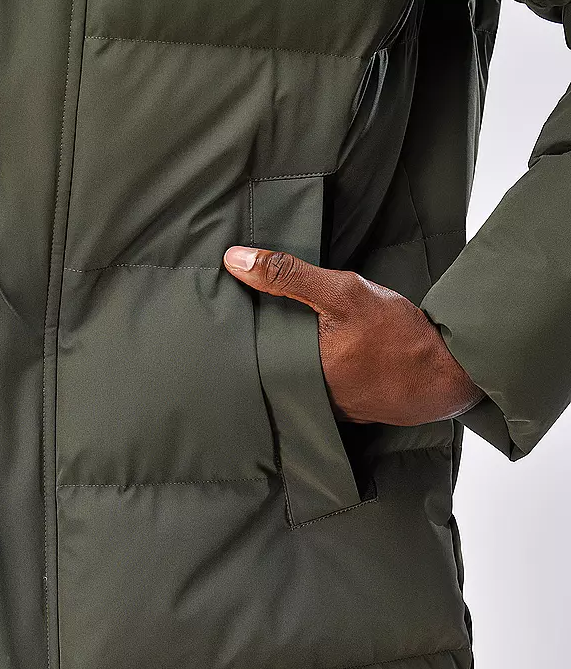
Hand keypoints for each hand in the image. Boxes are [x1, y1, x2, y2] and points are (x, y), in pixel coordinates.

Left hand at [223, 246, 483, 425]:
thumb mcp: (344, 293)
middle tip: (242, 315)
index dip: (234, 329)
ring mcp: (322, 406)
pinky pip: (315, 385)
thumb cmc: (397, 337)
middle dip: (256, 341)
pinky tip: (317, 348)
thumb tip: (234, 259)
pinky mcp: (343, 409)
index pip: (246, 350)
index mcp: (292, 371)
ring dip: (284, 355)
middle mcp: (302, 395)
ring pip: (289, 375)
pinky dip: (312, 367)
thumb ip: (288, 276)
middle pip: (265, 363)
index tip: (221, 310)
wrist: (448, 375)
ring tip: (271, 327)